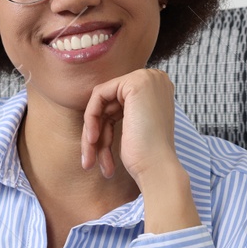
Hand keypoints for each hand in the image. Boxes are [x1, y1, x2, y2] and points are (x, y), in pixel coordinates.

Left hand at [81, 68, 200, 235]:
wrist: (157, 169)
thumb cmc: (145, 157)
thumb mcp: (133, 127)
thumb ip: (121, 110)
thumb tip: (97, 105)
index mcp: (157, 89)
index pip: (117, 103)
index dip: (104, 128)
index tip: (96, 156)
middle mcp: (155, 79)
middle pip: (109, 103)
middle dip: (96, 133)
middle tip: (88, 163)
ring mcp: (147, 78)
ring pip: (101, 103)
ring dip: (91, 134)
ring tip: (89, 162)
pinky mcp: (135, 83)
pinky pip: (98, 96)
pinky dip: (91, 119)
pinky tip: (92, 140)